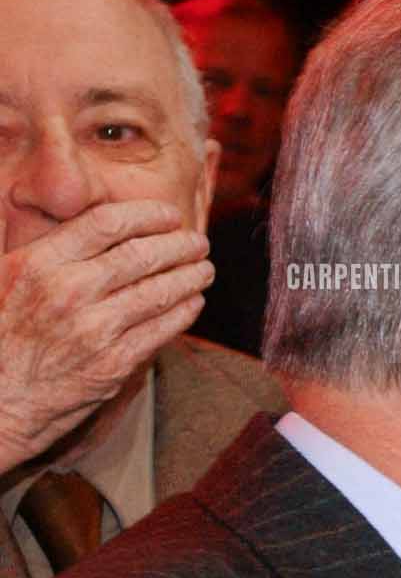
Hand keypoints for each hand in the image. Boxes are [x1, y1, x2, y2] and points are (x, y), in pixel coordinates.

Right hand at [0, 201, 212, 473]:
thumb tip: (89, 221)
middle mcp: (69, 291)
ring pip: (160, 292)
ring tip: (204, 269)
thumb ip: (46, 249)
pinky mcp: (114, 362)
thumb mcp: (4, 278)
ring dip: (191, 277)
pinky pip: (162, 329)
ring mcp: (94, 328)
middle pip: (142, 255)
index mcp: (39, 263)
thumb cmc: (1, 333)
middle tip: (199, 242)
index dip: (147, 215)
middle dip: (180, 245)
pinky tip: (194, 302)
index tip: (170, 216)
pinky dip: (185, 311)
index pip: (106, 223)